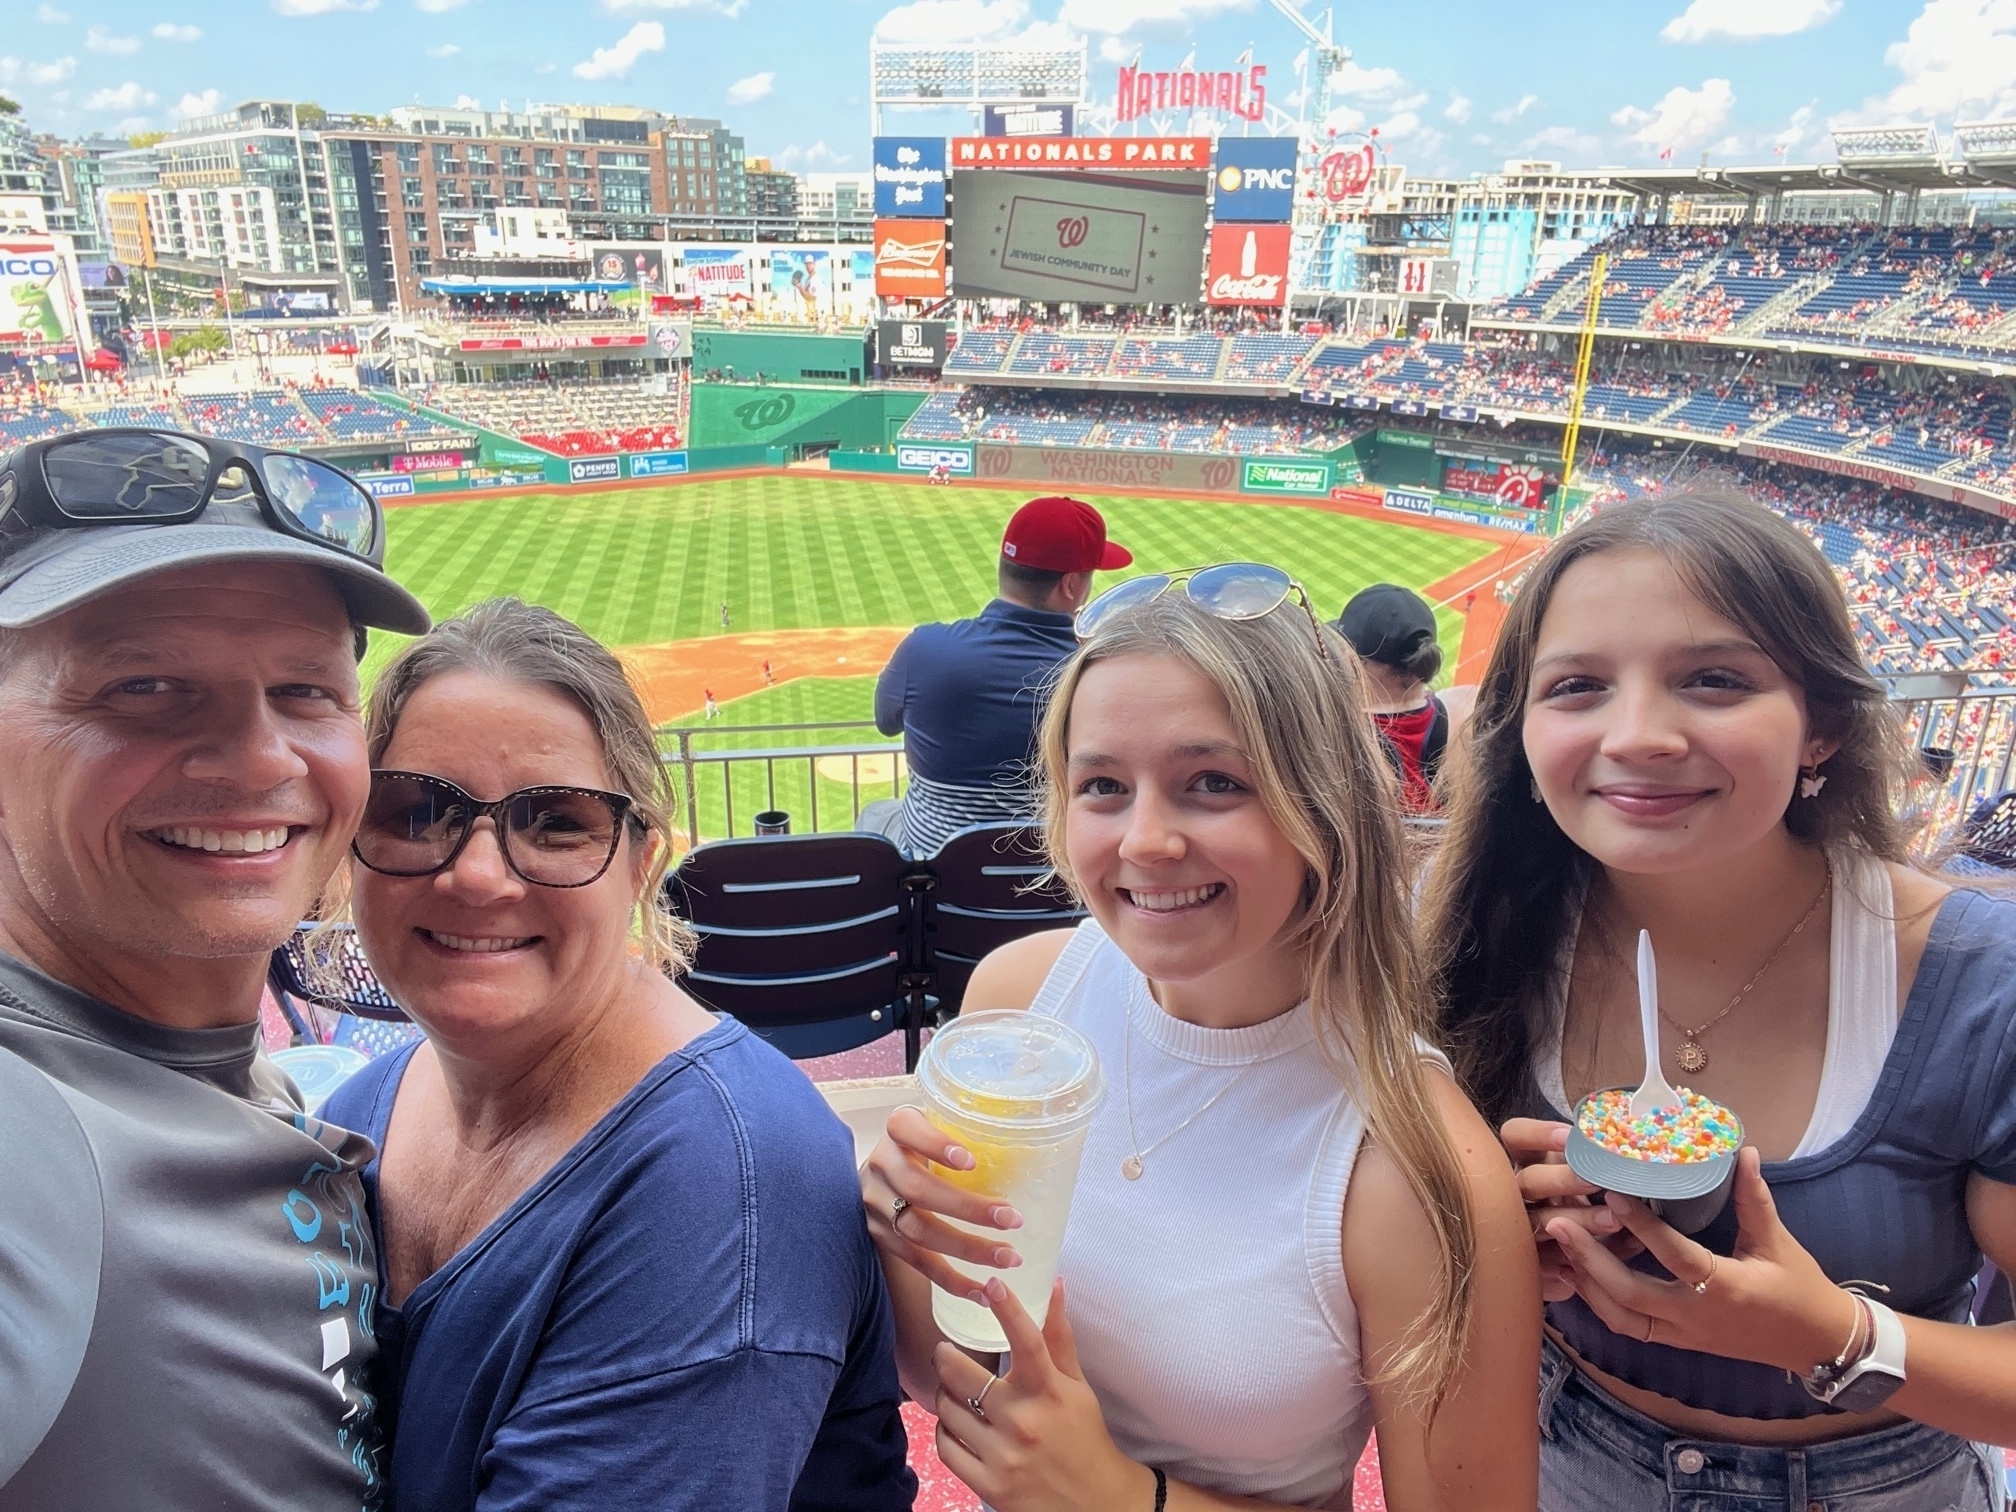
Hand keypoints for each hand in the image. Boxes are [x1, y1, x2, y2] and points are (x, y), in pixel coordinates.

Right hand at [861, 1105, 1024, 1299]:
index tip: (970, 1161)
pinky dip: (951, 1280)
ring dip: (967, 1248)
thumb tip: (1031, 1155)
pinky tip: (981, 1291)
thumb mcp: (944, 1126)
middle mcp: (881, 1164)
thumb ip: (971, 1133)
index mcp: (898, 1129)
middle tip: (1012, 1219)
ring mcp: (877, 1203)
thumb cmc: (932, 1146)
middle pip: (917, 1188)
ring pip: (917, 1230)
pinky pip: (917, 1262)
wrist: (888, 1171)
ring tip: (1008, 1257)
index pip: (904, 1128)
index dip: (934, 1145)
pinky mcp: (881, 1236)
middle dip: (968, 1208)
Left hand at [932, 1278, 1154, 1511]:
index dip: (1008, 1309)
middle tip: (945, 1353)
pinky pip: (946, 1448)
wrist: (1097, 1503)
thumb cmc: (1085, 1436)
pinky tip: (957, 1427)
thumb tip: (1055, 1284)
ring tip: (955, 1395)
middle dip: (946, 1358)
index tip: (992, 1284)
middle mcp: (1024, 1422)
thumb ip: (1058, 1337)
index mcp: (1050, 1392)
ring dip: (946, 1398)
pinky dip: (946, 1433)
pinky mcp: (990, 1487)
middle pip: (962, 1375)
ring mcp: (1005, 1457)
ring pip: (948, 1410)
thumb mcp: (1077, 1386)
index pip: (1028, 1341)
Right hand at [1501, 1117, 1638, 1301]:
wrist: (1572, 1253)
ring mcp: (1523, 1228)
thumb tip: (1632, 1150)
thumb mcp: (1583, 1173)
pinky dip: (1584, 1257)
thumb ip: (1595, 1162)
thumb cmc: (1587, 1198)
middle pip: (1528, 1181)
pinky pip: (1553, 1261)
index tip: (1569, 1136)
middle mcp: (1517, 1192)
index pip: (1515, 1136)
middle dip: (1561, 1179)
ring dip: (1576, 1219)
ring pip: (1540, 1222)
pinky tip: (1618, 1251)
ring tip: (1613, 1220)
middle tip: (1595, 1180)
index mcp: (1528, 1160)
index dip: (1537, 1134)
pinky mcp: (1535, 1261)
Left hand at [1548, 1147, 1861, 1374]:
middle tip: (1556, 1222)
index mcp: (1726, 1288)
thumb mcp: (1778, 1242)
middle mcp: (1696, 1317)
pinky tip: (1578, 1273)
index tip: (1610, 1194)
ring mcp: (1683, 1334)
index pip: (1675, 1256)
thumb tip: (1744, 1150)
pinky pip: (1628, 1327)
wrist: (1816, 1343)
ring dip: (1586, 1282)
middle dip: (1589, 1259)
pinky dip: (1599, 1302)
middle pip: (1630, 1294)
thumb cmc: (1798, 1287)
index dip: (1640, 1227)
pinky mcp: (1676, 1341)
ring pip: (1620, 1316)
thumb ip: (1754, 1198)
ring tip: (1557, 1245)